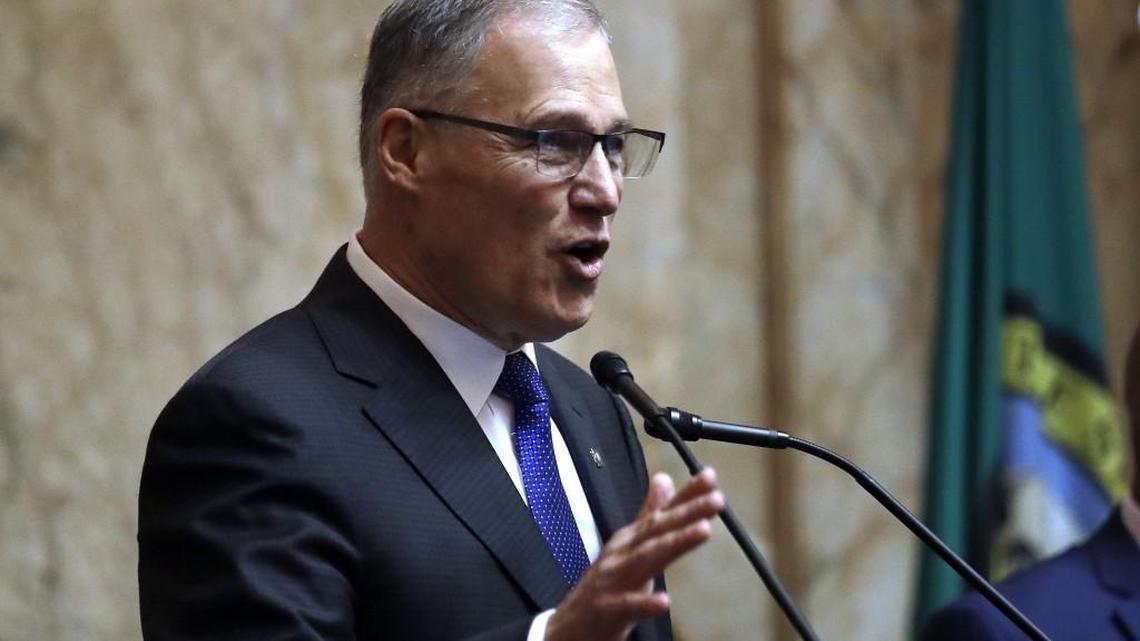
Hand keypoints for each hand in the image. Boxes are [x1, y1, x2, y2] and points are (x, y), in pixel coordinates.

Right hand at [545, 468, 723, 640]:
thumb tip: (664, 479)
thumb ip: (648, 514)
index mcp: (630, 539)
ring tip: (702, 531)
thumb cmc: (605, 585)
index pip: (662, 512)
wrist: (570, 624)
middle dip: (687, 513)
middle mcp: (622, 553)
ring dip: (674, 543)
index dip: (687, 494)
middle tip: (715, 500)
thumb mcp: (628, 546)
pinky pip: (628, 605)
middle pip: (657, 530)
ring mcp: (613, 580)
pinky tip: (664, 602)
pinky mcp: (607, 608)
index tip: (710, 477)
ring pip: (645, 559)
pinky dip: (644, 602)